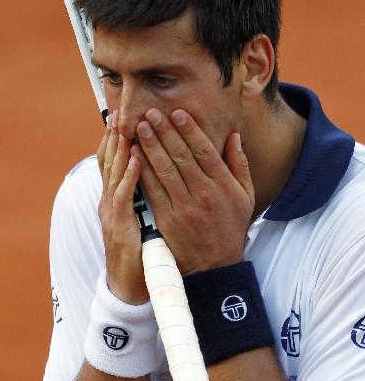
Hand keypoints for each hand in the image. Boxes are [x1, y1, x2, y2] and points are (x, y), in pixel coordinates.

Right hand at [97, 111, 147, 303]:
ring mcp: (113, 213)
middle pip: (110, 161)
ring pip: (115, 174)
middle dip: (115, 135)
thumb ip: (143, 192)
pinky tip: (137, 160)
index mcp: (117, 197)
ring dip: (121, 149)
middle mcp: (111, 200)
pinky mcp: (120, 226)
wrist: (129, 285)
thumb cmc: (139, 249)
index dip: (117, 138)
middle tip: (120, 110)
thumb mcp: (140, 216)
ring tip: (127, 124)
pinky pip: (124, 197)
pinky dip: (130, 177)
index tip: (123, 115)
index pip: (115, 161)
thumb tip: (150, 170)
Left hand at [133, 109, 254, 275]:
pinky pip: (152, 189)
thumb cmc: (230, 227)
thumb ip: (240, 165)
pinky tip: (134, 154)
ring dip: (150, 146)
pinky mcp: (166, 218)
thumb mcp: (246, 196)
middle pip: (180, 156)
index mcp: (222, 185)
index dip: (190, 130)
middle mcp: (202, 193)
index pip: (204, 151)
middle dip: (164, 132)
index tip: (177, 113)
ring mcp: (183, 206)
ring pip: (163, 170)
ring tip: (139, 127)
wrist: (214, 267)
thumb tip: (234, 136)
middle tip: (150, 113)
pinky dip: (142, 170)